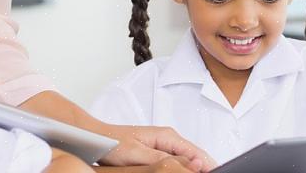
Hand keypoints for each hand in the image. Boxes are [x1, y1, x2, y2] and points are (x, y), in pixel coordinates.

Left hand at [99, 125, 216, 171]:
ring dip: (193, 170)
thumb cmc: (112, 143)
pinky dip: (182, 170)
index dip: (210, 166)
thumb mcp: (138, 154)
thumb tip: (190, 164)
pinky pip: (176, 162)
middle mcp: (168, 139)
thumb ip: (164, 161)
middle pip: (195, 157)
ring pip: (186, 161)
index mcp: (167, 136)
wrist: (96, 138)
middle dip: (204, 169)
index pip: (197, 153)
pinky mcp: (157, 152)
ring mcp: (163, 145)